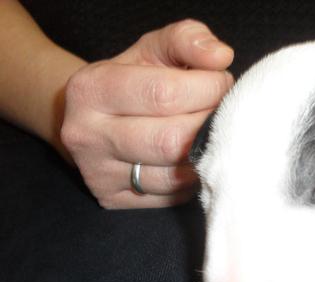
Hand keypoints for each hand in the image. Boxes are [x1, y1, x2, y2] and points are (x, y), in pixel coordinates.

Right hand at [60, 19, 233, 208]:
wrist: (90, 119)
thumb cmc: (132, 81)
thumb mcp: (153, 49)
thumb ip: (187, 40)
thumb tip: (220, 57)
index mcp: (93, 89)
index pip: (166, 94)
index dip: (209, 89)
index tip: (221, 84)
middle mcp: (87, 134)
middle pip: (172, 141)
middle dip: (210, 125)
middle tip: (221, 114)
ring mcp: (98, 173)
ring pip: (175, 176)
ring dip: (205, 156)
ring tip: (207, 136)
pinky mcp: (112, 200)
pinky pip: (172, 197)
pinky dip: (192, 179)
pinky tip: (189, 160)